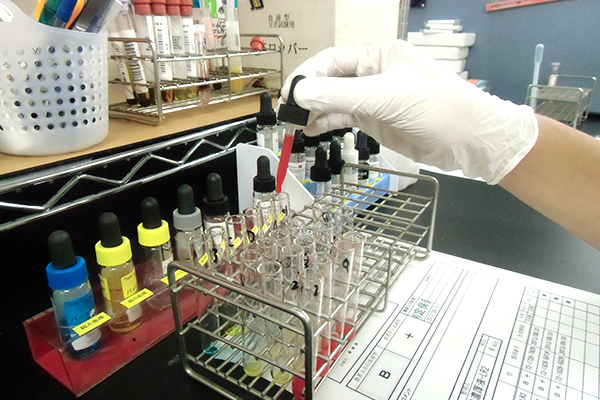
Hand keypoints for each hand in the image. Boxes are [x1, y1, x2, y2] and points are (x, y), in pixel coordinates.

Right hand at [280, 40, 537, 183]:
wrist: (471, 142)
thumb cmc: (438, 108)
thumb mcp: (388, 97)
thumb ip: (343, 95)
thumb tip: (301, 93)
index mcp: (378, 55)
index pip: (333, 59)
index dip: (308, 75)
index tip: (288, 94)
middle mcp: (373, 74)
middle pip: (330, 80)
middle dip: (307, 96)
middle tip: (286, 114)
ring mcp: (373, 98)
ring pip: (334, 101)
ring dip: (313, 113)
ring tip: (292, 127)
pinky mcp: (375, 120)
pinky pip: (344, 118)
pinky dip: (326, 124)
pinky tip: (310, 131)